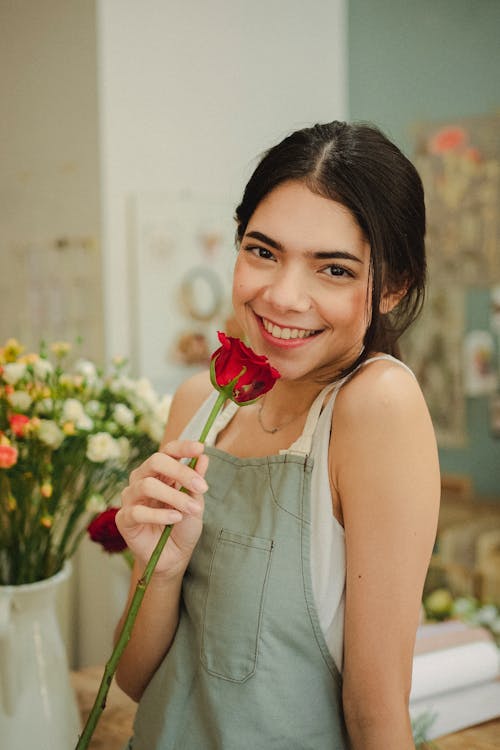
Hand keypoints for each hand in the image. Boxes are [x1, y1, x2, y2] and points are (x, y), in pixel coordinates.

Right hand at [116, 440, 208, 577]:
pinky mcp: (124, 519)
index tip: (200, 448)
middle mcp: (142, 480)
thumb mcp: (195, 503)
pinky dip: (159, 514)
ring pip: (147, 485)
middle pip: (155, 461)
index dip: (183, 447)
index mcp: (160, 473)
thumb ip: (196, 482)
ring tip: (192, 509)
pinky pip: (137, 511)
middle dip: (180, 471)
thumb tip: (204, 458)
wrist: (174, 558)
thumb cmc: (183, 527)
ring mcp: (131, 498)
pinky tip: (175, 519)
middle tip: (201, 487)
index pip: (167, 451)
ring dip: (174, 497)